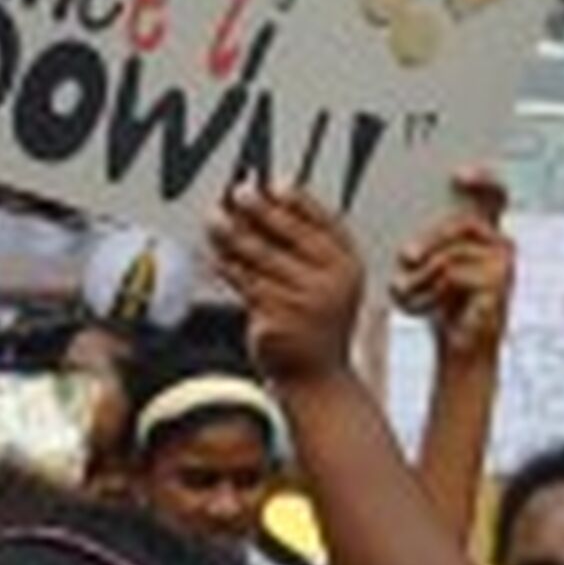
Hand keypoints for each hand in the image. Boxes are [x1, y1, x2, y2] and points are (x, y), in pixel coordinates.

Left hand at [207, 185, 364, 385]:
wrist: (318, 381)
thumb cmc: (318, 326)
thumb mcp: (327, 286)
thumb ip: (306, 249)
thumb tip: (265, 201)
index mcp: (350, 268)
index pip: (323, 222)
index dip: (296, 200)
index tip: (271, 184)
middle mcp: (333, 283)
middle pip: (287, 234)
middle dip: (258, 209)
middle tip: (236, 192)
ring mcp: (306, 302)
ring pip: (260, 257)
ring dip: (232, 234)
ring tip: (213, 219)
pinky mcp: (278, 319)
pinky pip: (244, 284)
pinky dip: (226, 267)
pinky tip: (214, 257)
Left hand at [391, 168, 513, 361]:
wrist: (461, 354)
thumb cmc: (444, 310)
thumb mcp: (430, 267)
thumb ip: (428, 243)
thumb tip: (409, 231)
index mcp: (488, 235)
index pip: (495, 196)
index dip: (482, 180)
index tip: (457, 177)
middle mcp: (501, 247)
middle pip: (463, 223)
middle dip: (430, 240)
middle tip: (405, 256)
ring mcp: (504, 268)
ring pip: (453, 252)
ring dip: (423, 275)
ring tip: (406, 293)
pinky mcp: (499, 289)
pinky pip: (454, 275)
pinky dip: (430, 292)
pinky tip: (422, 309)